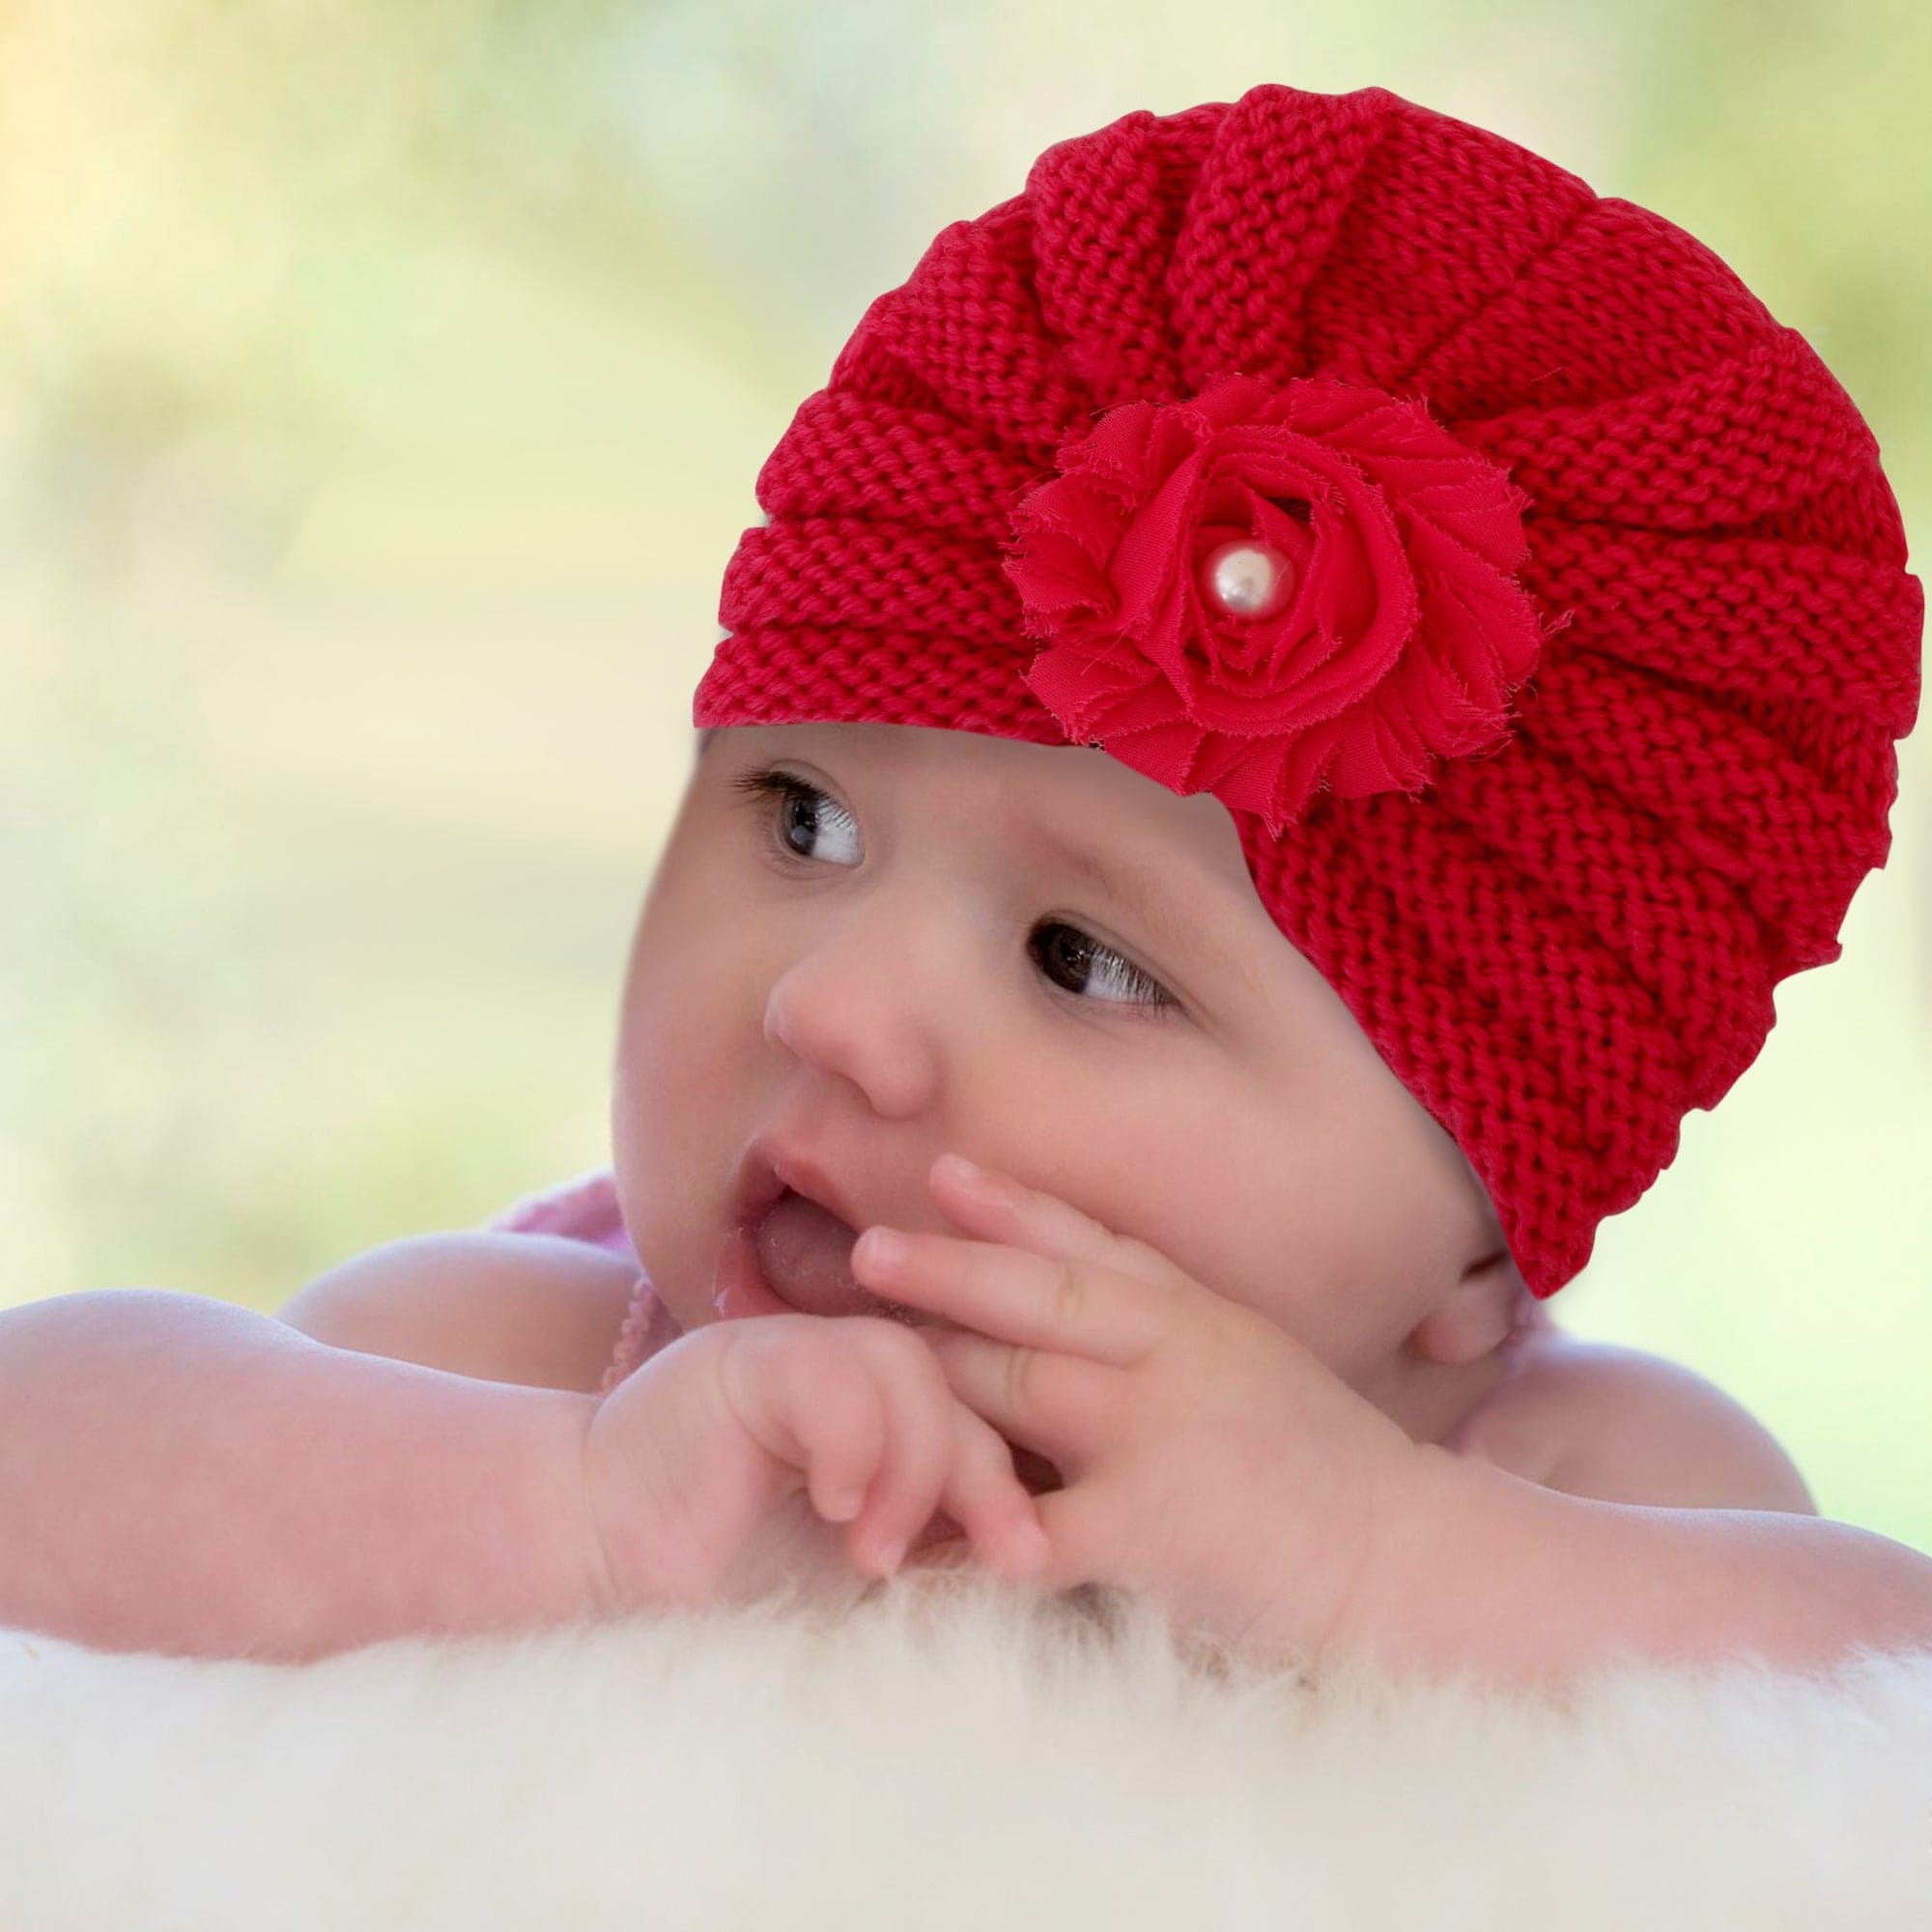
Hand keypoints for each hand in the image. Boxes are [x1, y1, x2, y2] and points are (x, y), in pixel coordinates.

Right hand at [581, 1310, 1052, 1613]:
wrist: (598, 1556)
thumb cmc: (730, 1571)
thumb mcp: (857, 1559)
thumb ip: (934, 1539)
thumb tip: (1042, 1564)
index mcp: (891, 1402)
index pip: (991, 1408)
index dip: (1021, 1474)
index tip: (1039, 1559)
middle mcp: (853, 1360)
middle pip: (968, 1380)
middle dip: (991, 1475)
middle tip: (1010, 1558)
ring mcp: (800, 1349)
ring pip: (909, 1371)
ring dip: (915, 1470)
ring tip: (876, 1554)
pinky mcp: (745, 1358)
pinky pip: (830, 1375)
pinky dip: (848, 1445)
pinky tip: (830, 1507)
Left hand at [851, 1153, 1429, 1667]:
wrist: (1415, 1564)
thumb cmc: (1328, 1469)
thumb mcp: (1255, 1363)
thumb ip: (1175, 1330)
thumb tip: (1089, 1313)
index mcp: (1200, 1315)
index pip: (1093, 1244)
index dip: (1013, 1205)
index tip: (943, 1171)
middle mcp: (1176, 1355)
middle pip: (1040, 1296)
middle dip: (946, 1270)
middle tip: (866, 1250)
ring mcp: (1161, 1435)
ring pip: (1019, 1387)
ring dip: (932, 1379)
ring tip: (855, 1369)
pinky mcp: (1151, 1528)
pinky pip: (1029, 1531)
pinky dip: (961, 1537)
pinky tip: (897, 1543)